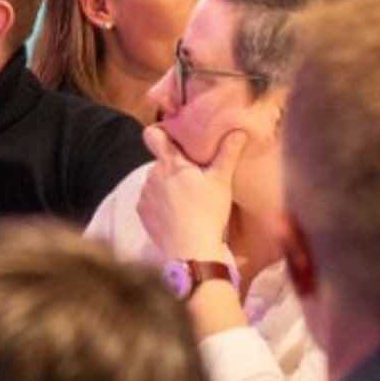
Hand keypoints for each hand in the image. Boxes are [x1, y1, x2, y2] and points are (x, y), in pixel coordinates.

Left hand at [138, 126, 242, 262]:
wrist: (191, 250)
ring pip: (155, 182)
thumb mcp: (222, 181)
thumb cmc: (208, 211)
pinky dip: (160, 204)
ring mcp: (144, 193)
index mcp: (171, 162)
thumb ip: (227, 153)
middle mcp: (152, 174)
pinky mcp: (141, 212)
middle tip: (194, 180)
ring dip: (166, 186)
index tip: (174, 140)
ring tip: (187, 200)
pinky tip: (177, 213)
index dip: (161, 134)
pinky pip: (149, 200)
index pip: (154, 135)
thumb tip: (238, 131)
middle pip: (160, 162)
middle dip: (174, 168)